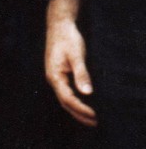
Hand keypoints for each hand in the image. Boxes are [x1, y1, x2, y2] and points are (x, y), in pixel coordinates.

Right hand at [45, 0, 95, 126]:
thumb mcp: (76, 55)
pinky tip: (84, 102)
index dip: (81, 109)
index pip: (68, 99)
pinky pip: (66, 92)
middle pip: (65, 103)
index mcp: (55, 76)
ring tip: (91, 118)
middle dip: (79, 114)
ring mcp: (55, 77)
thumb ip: (81, 74)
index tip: (95, 116)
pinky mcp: (59, 74)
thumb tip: (87, 93)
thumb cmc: (68, 39)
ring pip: (65, 98)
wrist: (59, 26)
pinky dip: (75, 101)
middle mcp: (53, 79)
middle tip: (96, 123)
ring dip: (77, 109)